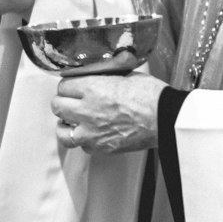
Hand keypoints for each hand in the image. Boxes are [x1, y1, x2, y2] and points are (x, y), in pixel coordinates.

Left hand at [51, 72, 165, 152]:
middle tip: (72, 102)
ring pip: (61, 131)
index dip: (68, 85)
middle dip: (63, 102)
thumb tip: (97, 74)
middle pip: (57, 106)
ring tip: (73, 121)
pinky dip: (84, 140)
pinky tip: (92, 134)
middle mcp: (86, 110)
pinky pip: (81, 146)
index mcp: (92, 88)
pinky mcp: (101, 147)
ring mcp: (91, 132)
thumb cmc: (151, 96)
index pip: (63, 86)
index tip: (73, 87)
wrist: (166, 119)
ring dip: (65, 125)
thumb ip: (105, 76)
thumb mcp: (125, 74)